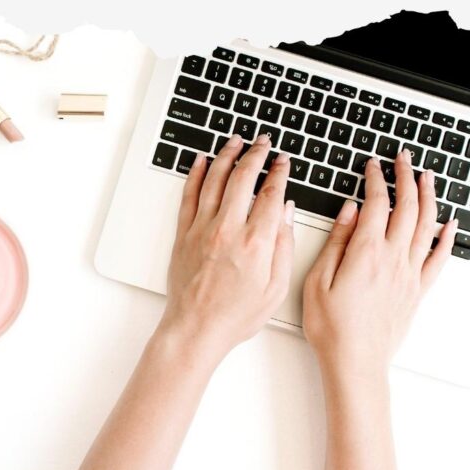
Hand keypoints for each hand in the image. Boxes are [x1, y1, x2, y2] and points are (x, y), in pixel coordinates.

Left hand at [160, 132, 294, 362]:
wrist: (196, 329)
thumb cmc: (236, 315)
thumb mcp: (277, 288)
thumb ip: (284, 246)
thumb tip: (286, 213)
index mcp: (256, 242)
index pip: (270, 193)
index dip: (279, 172)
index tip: (283, 161)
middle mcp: (228, 229)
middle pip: (243, 177)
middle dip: (256, 154)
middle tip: (263, 142)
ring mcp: (203, 229)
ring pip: (214, 179)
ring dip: (227, 155)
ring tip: (236, 141)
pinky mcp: (184, 234)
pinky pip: (189, 195)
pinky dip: (195, 174)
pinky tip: (201, 161)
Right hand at [303, 151, 456, 385]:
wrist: (356, 362)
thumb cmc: (332, 327)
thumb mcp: (318, 280)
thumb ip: (337, 242)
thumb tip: (350, 212)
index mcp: (366, 253)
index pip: (377, 204)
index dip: (375, 180)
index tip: (372, 166)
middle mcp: (393, 260)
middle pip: (407, 207)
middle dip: (406, 178)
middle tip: (403, 160)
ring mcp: (409, 275)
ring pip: (426, 226)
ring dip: (428, 197)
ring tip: (426, 178)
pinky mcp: (417, 291)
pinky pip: (438, 259)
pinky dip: (446, 238)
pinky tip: (449, 225)